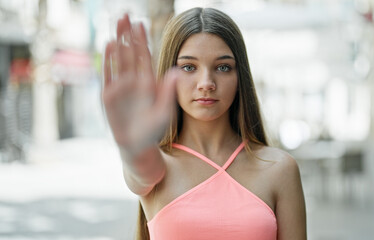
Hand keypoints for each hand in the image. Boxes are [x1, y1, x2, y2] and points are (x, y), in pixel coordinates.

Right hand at [102, 14, 176, 155]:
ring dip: (118, 42)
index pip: (144, 56)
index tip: (141, 23)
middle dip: (128, 34)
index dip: (142, 40)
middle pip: (130, 53)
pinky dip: (108, 60)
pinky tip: (109, 45)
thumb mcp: (164, 111)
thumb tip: (175, 71)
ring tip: (117, 25)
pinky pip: (108, 74)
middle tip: (125, 14)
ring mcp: (121, 87)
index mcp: (148, 82)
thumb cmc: (154, 130)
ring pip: (119, 60)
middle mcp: (134, 81)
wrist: (138, 146)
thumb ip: (168, 91)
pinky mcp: (109, 96)